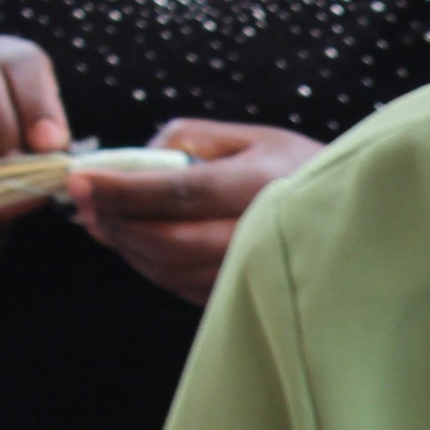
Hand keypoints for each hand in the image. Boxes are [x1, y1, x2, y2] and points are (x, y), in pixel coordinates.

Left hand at [63, 120, 322, 307]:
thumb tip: (135, 163)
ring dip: (126, 248)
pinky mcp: (244, 294)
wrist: (350, 217)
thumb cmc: (295, 168)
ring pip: (171, 270)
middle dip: (117, 224)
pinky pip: (182, 287)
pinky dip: (149, 266)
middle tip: (85, 205)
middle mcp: (257, 232)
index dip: (121, 190)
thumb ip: (188, 139)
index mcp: (257, 183)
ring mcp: (252, 270)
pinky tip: (135, 244)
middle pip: (168, 240)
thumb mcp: (251, 135)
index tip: (80, 180)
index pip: (176, 191)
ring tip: (102, 222)